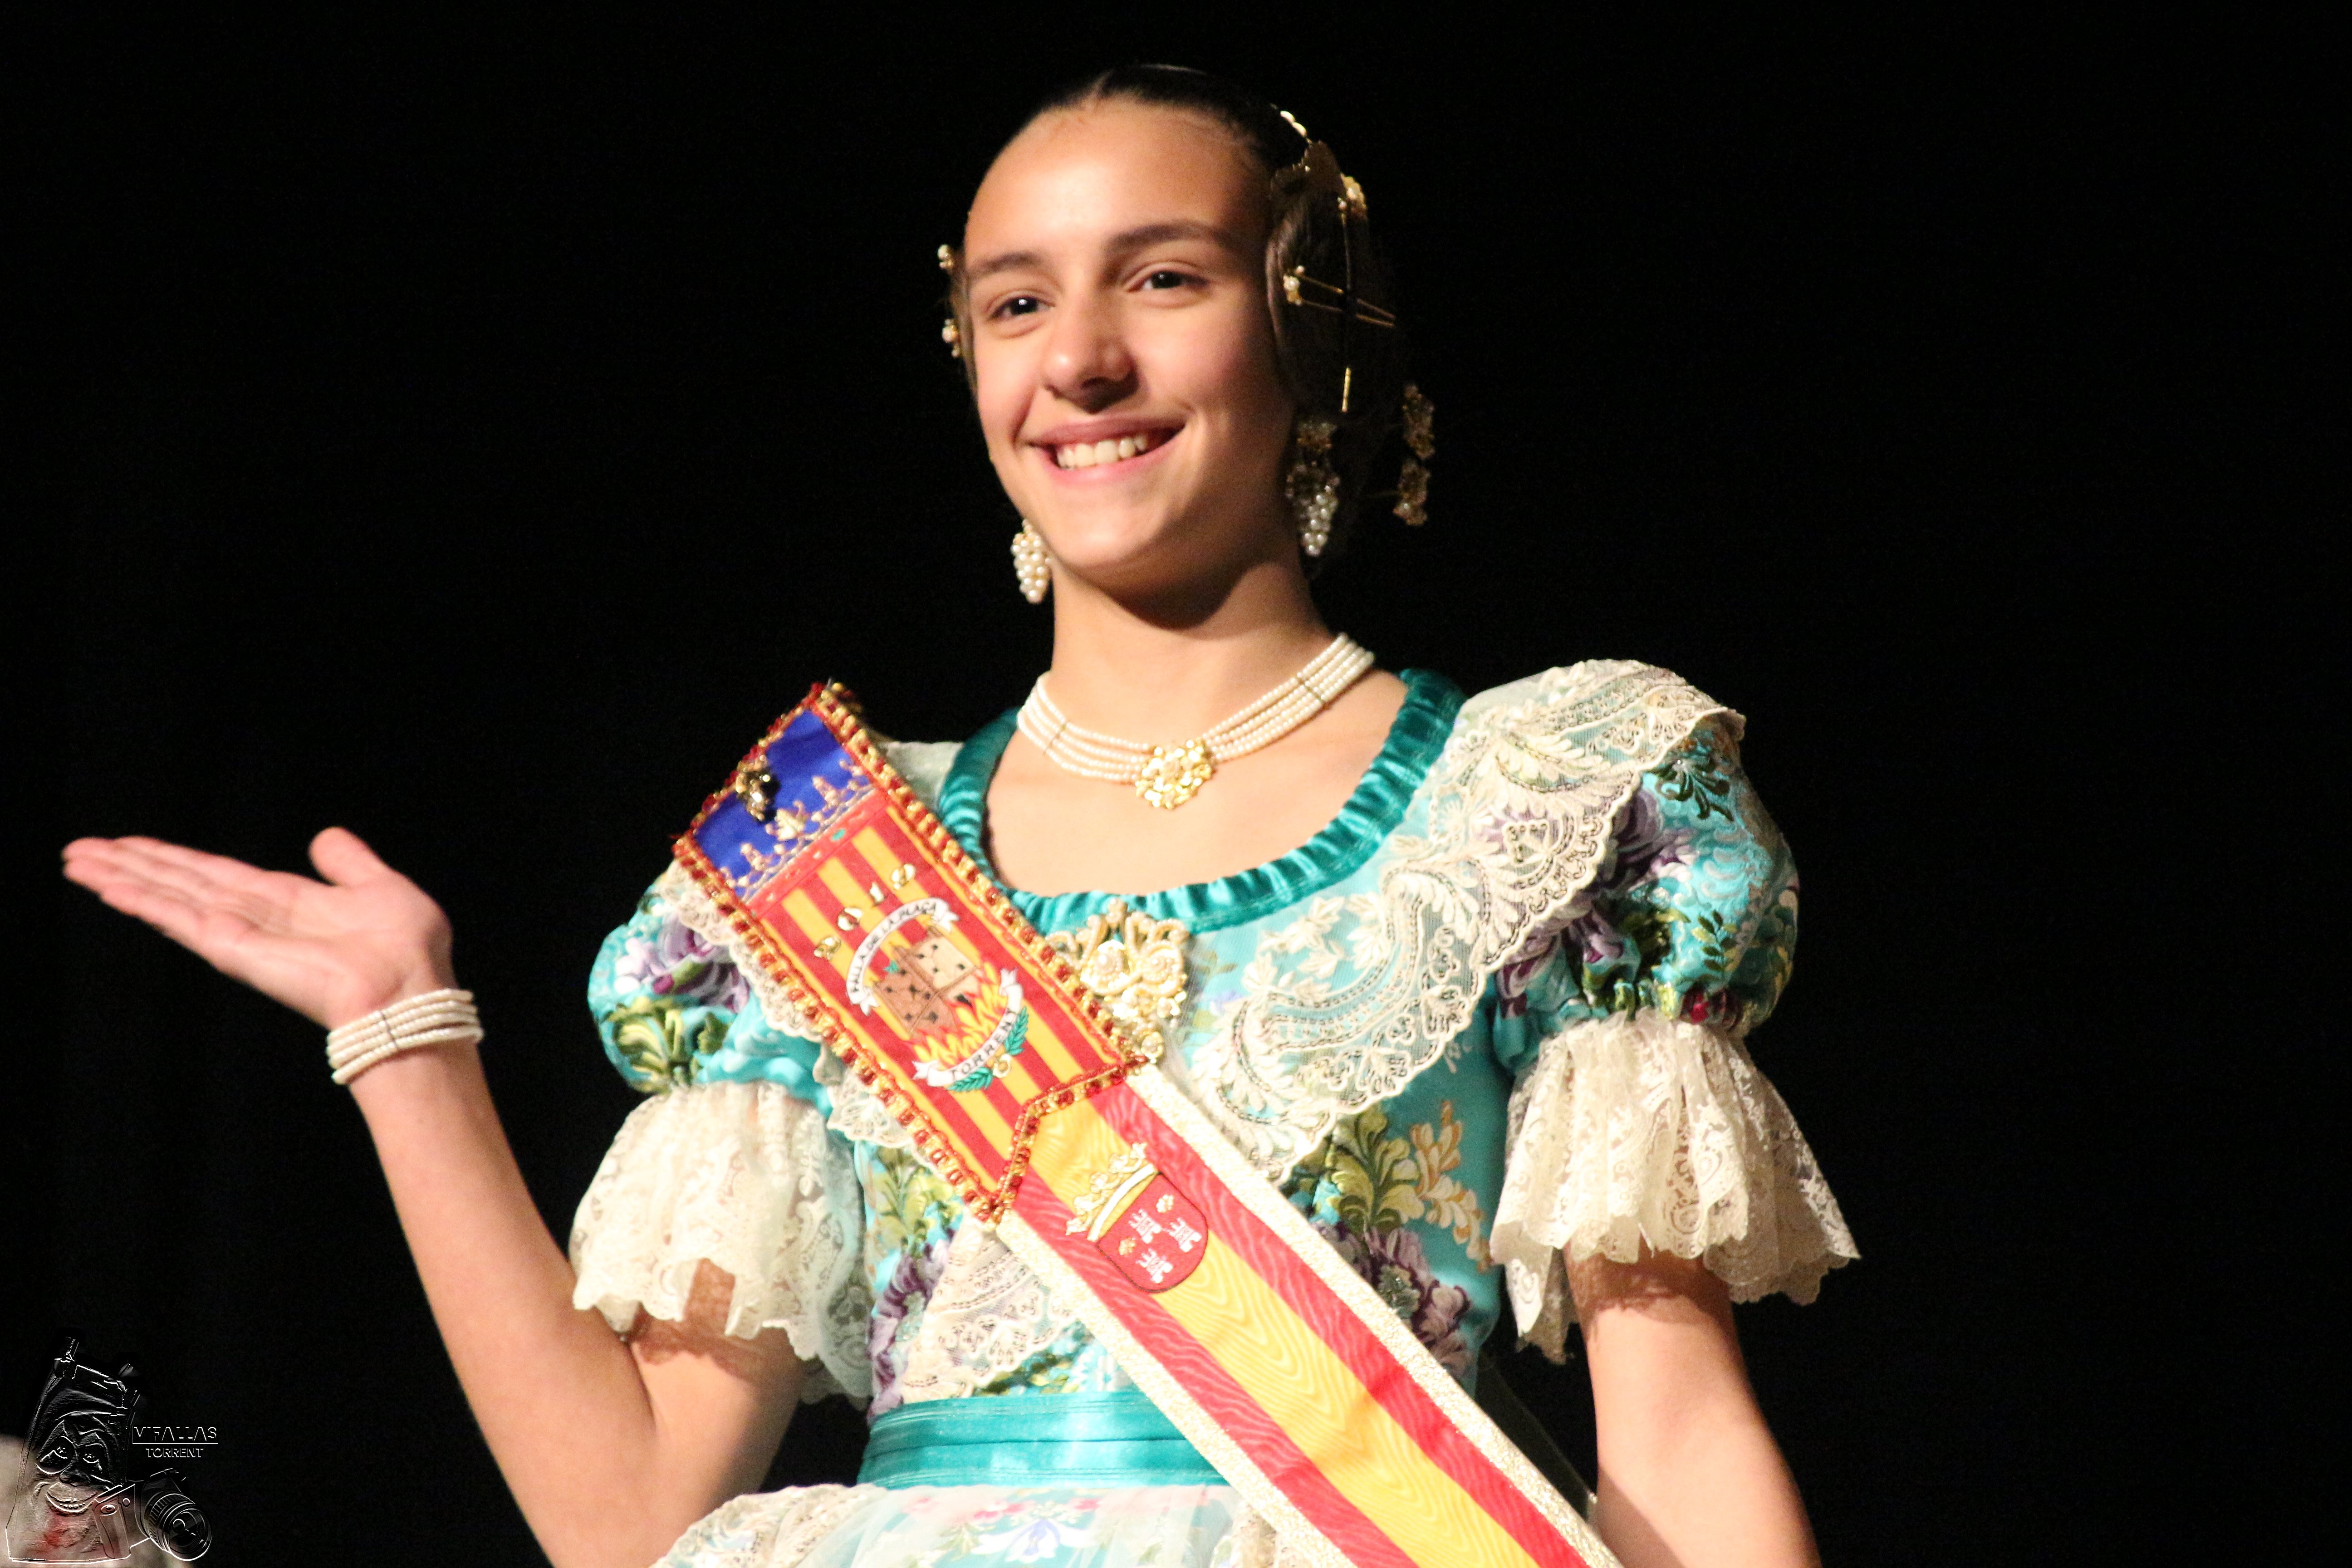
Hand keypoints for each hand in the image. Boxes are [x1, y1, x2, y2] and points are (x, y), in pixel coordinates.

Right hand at [62, 828, 456, 1028]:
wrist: (409, 993)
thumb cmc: (408, 950)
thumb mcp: (381, 887)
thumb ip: (349, 863)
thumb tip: (325, 836)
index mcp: (290, 903)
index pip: (218, 875)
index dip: (176, 859)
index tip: (133, 843)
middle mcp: (256, 920)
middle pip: (181, 884)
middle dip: (134, 866)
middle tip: (80, 849)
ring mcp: (240, 936)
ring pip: (169, 898)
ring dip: (122, 879)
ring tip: (76, 860)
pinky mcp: (233, 950)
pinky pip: (180, 919)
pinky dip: (144, 900)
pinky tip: (108, 885)